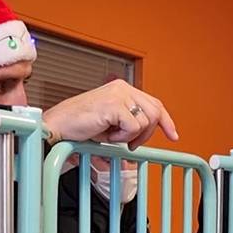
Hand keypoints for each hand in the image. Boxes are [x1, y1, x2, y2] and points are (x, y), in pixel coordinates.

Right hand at [43, 79, 177, 149]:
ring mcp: (118, 94)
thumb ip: (130, 123)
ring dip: (131, 136)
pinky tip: (108, 134)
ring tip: (112, 135)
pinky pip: (134, 127)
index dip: (166, 121)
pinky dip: (123, 137)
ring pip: (146, 121)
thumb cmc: (80, 126)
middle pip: (155, 112)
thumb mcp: (112, 123)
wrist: (59, 127)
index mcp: (122, 89)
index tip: (173, 135)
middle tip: (131, 144)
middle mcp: (122, 88)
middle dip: (148, 134)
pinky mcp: (113, 105)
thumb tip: (146, 136)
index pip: (154, 103)